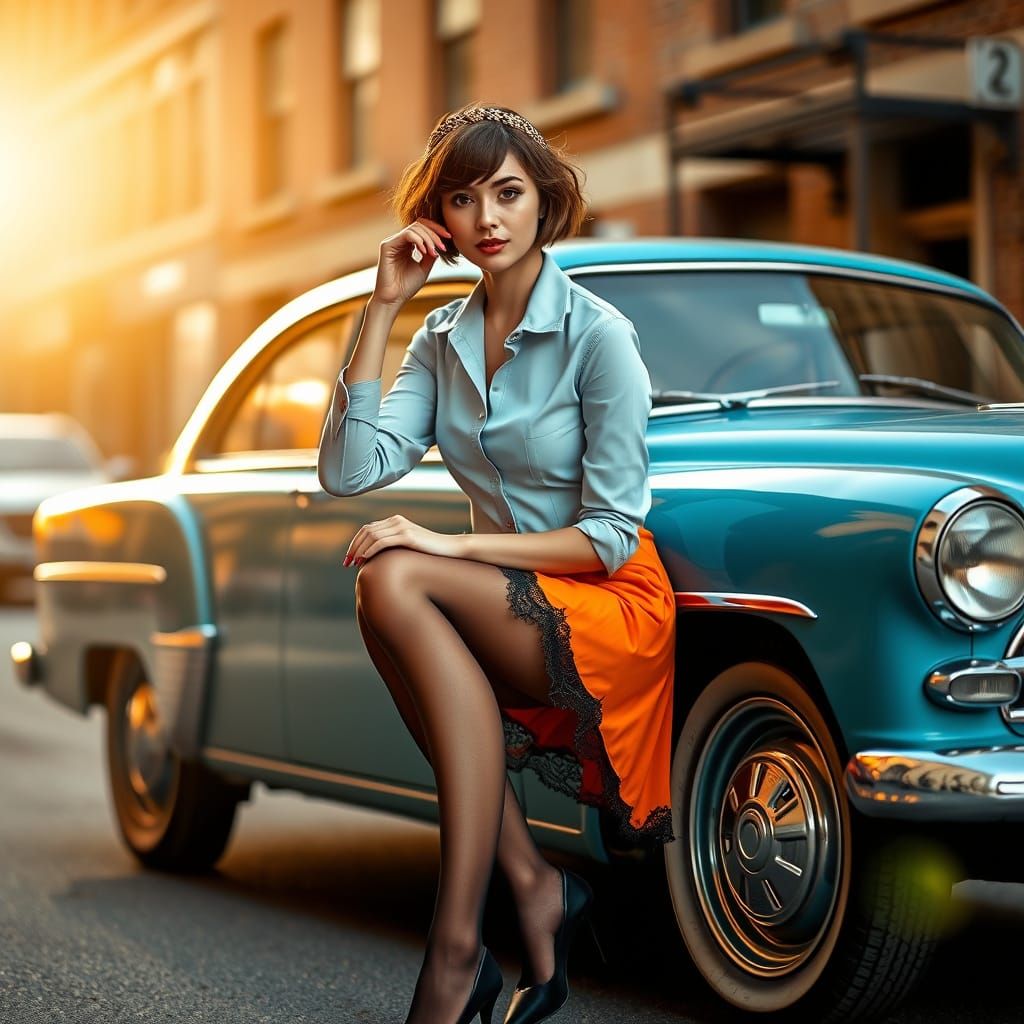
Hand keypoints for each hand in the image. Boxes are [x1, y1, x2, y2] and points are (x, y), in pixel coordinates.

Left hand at [343, 514, 464, 566]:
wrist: (450, 548)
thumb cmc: (429, 551)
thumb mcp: (408, 545)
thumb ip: (393, 545)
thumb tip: (375, 558)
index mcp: (395, 521)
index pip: (367, 529)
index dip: (355, 543)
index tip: (349, 558)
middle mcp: (396, 521)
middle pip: (366, 531)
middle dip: (353, 547)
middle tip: (346, 563)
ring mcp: (402, 527)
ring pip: (371, 536)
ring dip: (359, 550)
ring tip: (354, 564)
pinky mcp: (407, 536)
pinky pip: (382, 542)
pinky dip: (369, 551)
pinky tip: (365, 560)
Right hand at [371, 218, 452, 307]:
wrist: (393, 299)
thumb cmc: (406, 287)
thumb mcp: (424, 268)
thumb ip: (430, 254)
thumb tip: (439, 243)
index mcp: (407, 245)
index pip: (422, 228)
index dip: (437, 230)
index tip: (450, 237)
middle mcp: (399, 241)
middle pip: (420, 225)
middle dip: (435, 233)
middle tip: (443, 246)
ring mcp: (393, 242)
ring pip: (414, 228)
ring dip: (428, 238)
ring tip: (434, 251)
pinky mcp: (387, 245)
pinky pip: (406, 235)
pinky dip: (418, 240)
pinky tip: (424, 251)